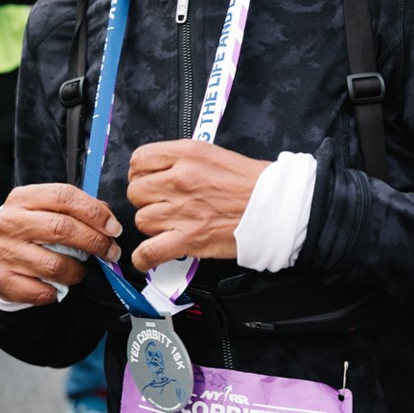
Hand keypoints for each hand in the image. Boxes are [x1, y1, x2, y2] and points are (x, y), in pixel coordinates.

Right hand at [0, 183, 122, 306]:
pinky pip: (42, 291)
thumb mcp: (49, 208)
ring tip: (80, 270)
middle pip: (62, 229)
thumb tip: (109, 219)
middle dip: (95, 242)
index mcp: (24, 198)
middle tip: (111, 252)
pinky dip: (57, 291)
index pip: (64, 196)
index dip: (95, 212)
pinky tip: (59, 285)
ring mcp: (4, 251)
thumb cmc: (33, 226)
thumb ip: (78, 209)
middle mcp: (10, 222)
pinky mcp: (2, 279)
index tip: (114, 229)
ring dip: (77, 271)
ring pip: (55, 266)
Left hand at [126, 140, 269, 271]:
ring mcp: (183, 210)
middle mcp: (181, 179)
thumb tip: (160, 171)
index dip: (139, 172)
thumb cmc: (253, 183)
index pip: (139, 160)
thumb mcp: (215, 154)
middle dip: (145, 200)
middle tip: (161, 204)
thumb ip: (184, 160)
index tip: (147, 180)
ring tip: (170, 225)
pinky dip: (145, 258)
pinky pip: (149, 251)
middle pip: (136, 191)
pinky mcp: (189, 239)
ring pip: (142, 219)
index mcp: (188, 154)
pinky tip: (149, 257)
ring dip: (152, 225)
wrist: (277, 206)